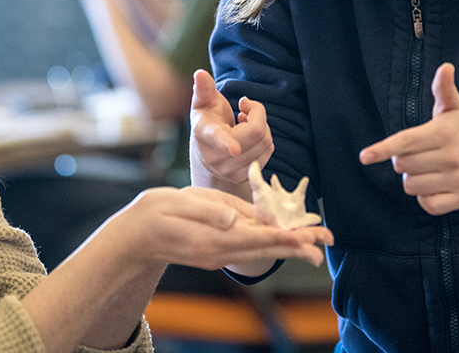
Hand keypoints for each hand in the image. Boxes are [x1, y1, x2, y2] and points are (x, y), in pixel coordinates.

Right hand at [102, 186, 333, 268]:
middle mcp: (218, 252)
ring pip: (260, 251)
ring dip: (288, 247)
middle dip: (297, 245)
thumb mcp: (177, 204)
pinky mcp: (215, 251)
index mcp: (211, 239)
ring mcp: (217, 255)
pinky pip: (249, 248)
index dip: (284, 236)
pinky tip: (283, 239)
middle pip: (265, 249)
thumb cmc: (153, 214)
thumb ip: (207, 211)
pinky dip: (270, 244)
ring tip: (315, 244)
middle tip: (326, 241)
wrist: (133, 237)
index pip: (256, 238)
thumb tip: (235, 219)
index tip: (307, 237)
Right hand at [189, 70, 274, 188]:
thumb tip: (200, 73)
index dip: (226, 143)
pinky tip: (250, 137)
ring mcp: (229, 171)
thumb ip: (203, 88)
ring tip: (244, 123)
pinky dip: (264, 140)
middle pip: (256, 132)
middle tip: (244, 109)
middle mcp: (216, 157)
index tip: (234, 149)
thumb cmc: (208, 119)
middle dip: (257, 114)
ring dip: (262, 127)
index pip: (217, 138)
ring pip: (265, 142)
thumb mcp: (203, 102)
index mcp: (205, 134)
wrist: (206, 151)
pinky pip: (268, 151)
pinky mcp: (242, 178)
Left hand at [359, 63, 458, 214]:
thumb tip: (445, 67)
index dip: (382, 149)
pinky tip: (433, 185)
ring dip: (412, 178)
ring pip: (411, 186)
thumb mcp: (455, 106)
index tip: (364, 156)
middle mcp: (451, 157)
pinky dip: (424, 197)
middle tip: (418, 153)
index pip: (406, 142)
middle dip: (401, 159)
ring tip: (427, 167)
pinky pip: (427, 205)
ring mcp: (457, 179)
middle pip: (402, 165)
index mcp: (444, 133)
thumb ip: (444, 88)